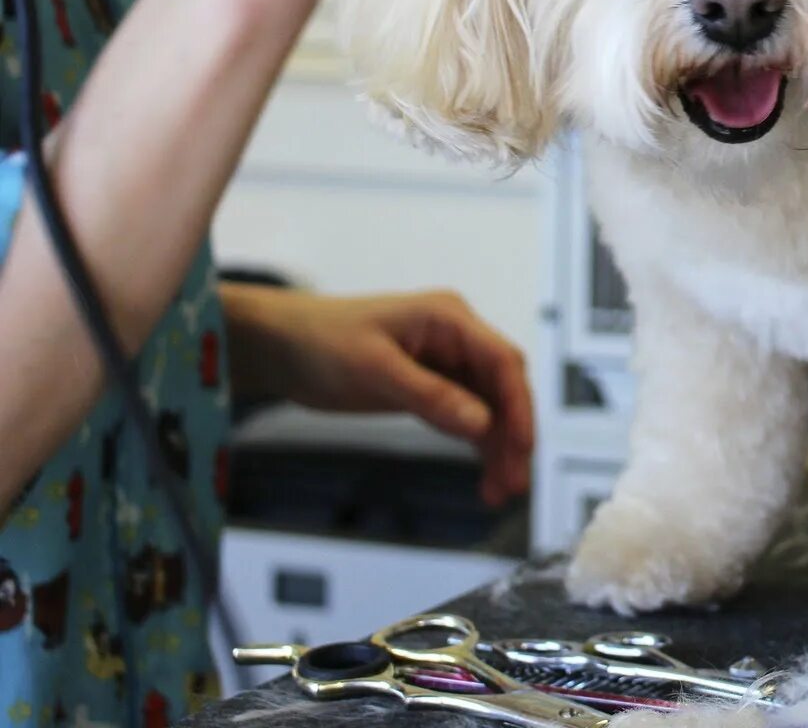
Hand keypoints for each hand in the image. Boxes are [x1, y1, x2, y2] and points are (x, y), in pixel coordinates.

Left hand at [223, 285, 534, 505]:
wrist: (280, 347)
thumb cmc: (321, 343)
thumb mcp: (375, 370)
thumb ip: (431, 396)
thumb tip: (482, 424)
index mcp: (449, 319)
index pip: (502, 361)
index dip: (519, 405)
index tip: (523, 447)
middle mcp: (456, 339)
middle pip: (502, 388)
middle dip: (512, 434)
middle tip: (513, 482)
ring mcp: (445, 363)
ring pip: (488, 408)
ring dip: (497, 448)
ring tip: (498, 492)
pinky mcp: (431, 386)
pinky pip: (466, 417)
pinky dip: (476, 447)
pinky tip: (482, 477)